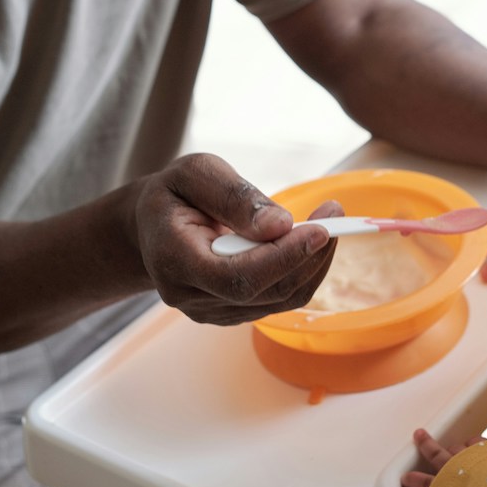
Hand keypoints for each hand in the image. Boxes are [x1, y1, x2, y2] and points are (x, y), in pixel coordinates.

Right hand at [133, 153, 340, 324]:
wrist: (152, 227)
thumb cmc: (174, 194)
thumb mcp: (195, 173)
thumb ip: (234, 196)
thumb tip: (280, 224)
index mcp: (173, 259)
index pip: (236, 276)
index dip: (283, 257)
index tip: (321, 229)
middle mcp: (189, 296)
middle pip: (264, 292)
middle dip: (309, 255)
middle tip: (334, 214)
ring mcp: (210, 311)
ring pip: (279, 300)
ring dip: (313, 263)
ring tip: (327, 221)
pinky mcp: (231, 312)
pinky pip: (278, 300)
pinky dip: (302, 271)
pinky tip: (309, 241)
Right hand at [401, 428, 486, 486]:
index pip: (425, 484)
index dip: (414, 480)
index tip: (407, 478)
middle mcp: (454, 469)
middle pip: (435, 455)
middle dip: (426, 446)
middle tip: (419, 437)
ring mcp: (469, 456)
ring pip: (457, 447)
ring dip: (454, 446)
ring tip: (452, 444)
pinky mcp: (486, 450)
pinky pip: (477, 442)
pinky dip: (475, 444)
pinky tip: (477, 445)